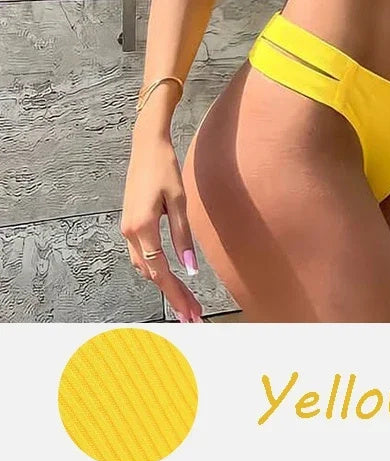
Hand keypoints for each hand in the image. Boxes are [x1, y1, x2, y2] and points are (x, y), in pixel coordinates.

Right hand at [121, 131, 203, 321]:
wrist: (146, 146)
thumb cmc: (165, 169)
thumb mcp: (179, 201)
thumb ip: (183, 236)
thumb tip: (190, 268)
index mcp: (142, 228)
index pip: (160, 271)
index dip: (176, 294)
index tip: (191, 312)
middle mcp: (130, 232)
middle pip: (151, 274)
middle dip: (172, 295)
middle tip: (192, 314)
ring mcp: (126, 229)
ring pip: (144, 266)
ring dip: (163, 284)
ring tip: (185, 300)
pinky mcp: (129, 223)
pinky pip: (141, 254)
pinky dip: (154, 269)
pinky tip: (168, 276)